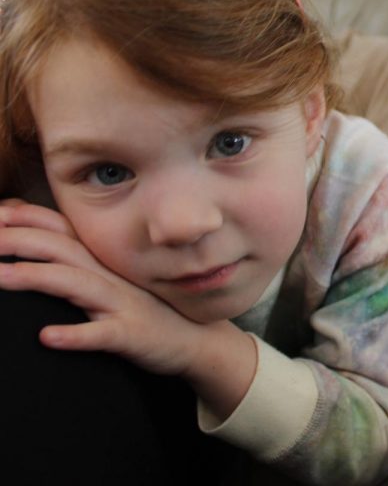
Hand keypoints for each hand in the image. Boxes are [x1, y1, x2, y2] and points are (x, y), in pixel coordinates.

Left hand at [0, 200, 257, 417]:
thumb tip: (36, 242)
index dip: (25, 218)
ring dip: (37, 278)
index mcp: (102, 261)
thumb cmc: (145, 311)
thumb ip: (78, 262)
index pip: (60, 229)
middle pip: (61, 249)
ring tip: (0, 277)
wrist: (196, 342)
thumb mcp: (111, 281)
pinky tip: (47, 337)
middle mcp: (109, 276)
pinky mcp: (131, 335)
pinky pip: (102, 334)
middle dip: (19, 240)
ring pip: (76, 284)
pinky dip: (75, 335)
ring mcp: (121, 304)